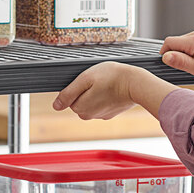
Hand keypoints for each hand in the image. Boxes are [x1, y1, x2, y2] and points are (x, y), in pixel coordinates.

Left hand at [53, 62, 176, 119]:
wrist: (137, 83)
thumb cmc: (112, 77)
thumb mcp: (85, 79)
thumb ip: (68, 93)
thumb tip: (56, 106)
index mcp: (81, 108)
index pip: (69, 98)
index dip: (77, 86)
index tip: (88, 80)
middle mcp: (89, 115)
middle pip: (79, 100)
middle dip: (85, 90)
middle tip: (97, 80)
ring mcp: (101, 115)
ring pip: (90, 102)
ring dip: (94, 93)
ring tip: (106, 84)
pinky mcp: (111, 113)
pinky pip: (102, 103)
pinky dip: (105, 96)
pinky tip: (112, 89)